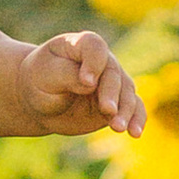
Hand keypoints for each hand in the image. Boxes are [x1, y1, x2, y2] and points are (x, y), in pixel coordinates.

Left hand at [19, 27, 143, 138]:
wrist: (41, 99)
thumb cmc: (41, 80)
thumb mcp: (45, 75)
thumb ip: (67, 75)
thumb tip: (91, 84)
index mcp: (81, 45)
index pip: (95, 47)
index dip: (94, 63)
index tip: (86, 82)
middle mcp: (102, 61)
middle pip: (113, 73)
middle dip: (111, 93)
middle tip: (107, 110)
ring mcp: (113, 81)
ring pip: (127, 93)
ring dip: (125, 110)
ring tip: (118, 127)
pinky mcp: (119, 102)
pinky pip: (135, 108)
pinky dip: (137, 119)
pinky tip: (135, 133)